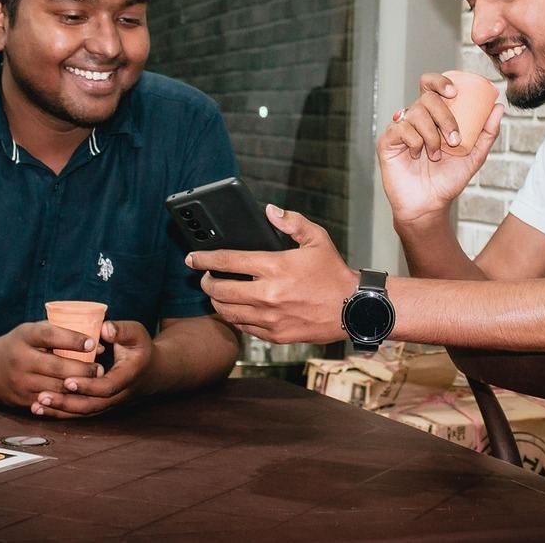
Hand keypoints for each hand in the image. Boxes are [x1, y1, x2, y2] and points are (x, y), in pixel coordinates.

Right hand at [0, 321, 100, 416]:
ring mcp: (20, 382)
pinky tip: (79, 396)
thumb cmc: (20, 345)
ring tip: (95, 381)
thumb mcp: (33, 331)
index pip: (50, 335)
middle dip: (82, 369)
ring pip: (55, 388)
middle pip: (56, 366)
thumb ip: (62, 334)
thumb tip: (97, 346)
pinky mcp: (22, 400)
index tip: (92, 343)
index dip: (72, 339)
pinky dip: (66, 400)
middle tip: (100, 368)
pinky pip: (49, 403)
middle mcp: (20, 359)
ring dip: (78, 386)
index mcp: (24, 336)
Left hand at [31, 320, 153, 417]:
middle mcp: (119, 395)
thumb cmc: (140, 347)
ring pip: (84, 413)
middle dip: (66, 402)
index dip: (87, 386)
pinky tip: (40, 409)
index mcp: (128, 376)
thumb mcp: (136, 333)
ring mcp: (110, 403)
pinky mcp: (100, 406)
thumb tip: (104, 328)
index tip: (67, 380)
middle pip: (92, 406)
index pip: (107, 386)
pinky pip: (80, 413)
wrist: (151, 370)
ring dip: (60, 410)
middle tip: (43, 395)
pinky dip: (60, 412)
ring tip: (37, 404)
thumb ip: (121, 330)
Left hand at [187, 205, 356, 344]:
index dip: (203, 258)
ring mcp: (270, 318)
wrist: (352, 309)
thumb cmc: (334, 273)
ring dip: (216, 301)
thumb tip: (270, 210)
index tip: (192, 257)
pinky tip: (237, 308)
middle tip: (205, 276)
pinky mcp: (275, 335)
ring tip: (217, 292)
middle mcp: (268, 294)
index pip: (227, 261)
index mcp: (274, 267)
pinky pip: (243, 327)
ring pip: (226, 312)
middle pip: (219, 290)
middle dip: (206, 281)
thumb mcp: (317, 239)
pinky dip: (234, 317)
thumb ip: (292, 222)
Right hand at [377, 72, 502, 222]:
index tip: (454, 92)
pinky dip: (415, 142)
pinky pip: (401, 129)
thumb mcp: (474, 156)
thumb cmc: (448, 180)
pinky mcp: (387, 140)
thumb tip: (498, 107)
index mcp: (433, 116)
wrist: (429, 205)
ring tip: (436, 155)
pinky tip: (417, 156)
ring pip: (415, 114)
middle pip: (427, 98)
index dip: (440, 82)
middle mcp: (415, 118)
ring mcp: (400, 128)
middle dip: (445, 117)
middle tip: (455, 140)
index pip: (431, 86)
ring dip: (432, 136)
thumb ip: (486, 133)